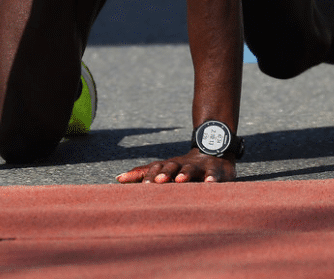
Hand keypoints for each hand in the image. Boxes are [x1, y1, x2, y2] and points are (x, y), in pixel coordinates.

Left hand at [116, 148, 236, 183]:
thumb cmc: (183, 166)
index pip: (153, 168)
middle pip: (171, 166)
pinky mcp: (215, 170)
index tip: (129, 181)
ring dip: (185, 174)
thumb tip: (118, 178)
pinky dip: (212, 178)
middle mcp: (181, 164)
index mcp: (168, 165)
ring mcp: (199, 167)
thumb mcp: (164, 169)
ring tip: (179, 180)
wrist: (213, 149)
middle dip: (163, 173)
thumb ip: (143, 173)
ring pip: (191, 169)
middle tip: (156, 182)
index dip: (143, 175)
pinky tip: (209, 184)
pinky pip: (213, 174)